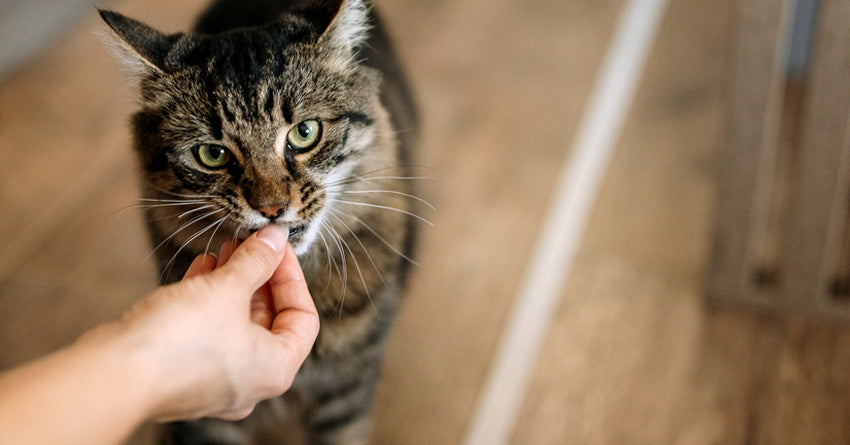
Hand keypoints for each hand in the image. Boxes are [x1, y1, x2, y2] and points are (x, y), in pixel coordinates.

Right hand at [98, 225, 319, 421]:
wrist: (113, 374)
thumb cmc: (179, 340)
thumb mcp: (227, 288)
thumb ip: (257, 260)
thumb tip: (275, 237)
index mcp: (276, 368)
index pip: (304, 317)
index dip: (292, 275)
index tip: (276, 246)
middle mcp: (252, 381)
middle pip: (269, 319)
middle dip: (259, 275)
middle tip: (249, 241)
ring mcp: (217, 381)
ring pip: (236, 323)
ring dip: (233, 282)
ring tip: (225, 248)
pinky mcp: (185, 373)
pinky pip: (208, 331)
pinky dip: (208, 300)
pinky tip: (201, 267)